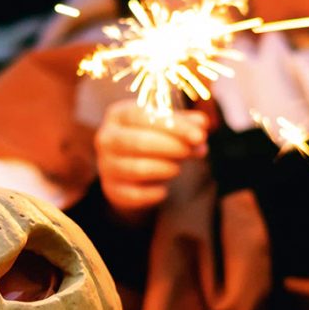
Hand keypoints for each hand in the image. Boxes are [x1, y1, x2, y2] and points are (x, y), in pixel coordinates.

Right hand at [96, 99, 207, 219]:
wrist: (127, 167)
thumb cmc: (150, 136)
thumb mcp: (166, 124)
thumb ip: (184, 123)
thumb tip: (202, 124)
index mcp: (118, 114)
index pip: (144, 116)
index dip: (174, 126)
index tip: (200, 136)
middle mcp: (106, 138)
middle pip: (139, 142)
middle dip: (172, 147)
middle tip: (193, 151)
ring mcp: (106, 166)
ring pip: (138, 169)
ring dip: (167, 168)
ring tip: (178, 167)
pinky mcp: (112, 190)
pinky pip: (137, 194)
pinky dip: (156, 192)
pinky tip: (165, 188)